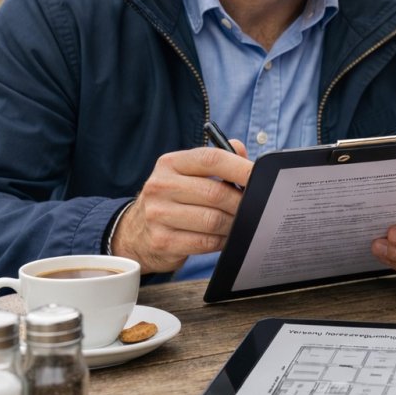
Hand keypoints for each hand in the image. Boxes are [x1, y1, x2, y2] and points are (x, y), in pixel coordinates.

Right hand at [111, 140, 250, 273]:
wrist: (135, 232)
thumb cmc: (173, 198)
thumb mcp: (187, 173)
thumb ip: (216, 160)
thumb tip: (243, 152)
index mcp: (170, 163)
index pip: (211, 159)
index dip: (240, 167)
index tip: (260, 175)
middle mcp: (160, 186)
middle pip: (216, 193)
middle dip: (241, 202)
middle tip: (255, 206)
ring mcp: (158, 215)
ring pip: (213, 220)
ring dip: (234, 224)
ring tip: (240, 222)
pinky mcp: (163, 241)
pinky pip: (206, 242)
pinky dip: (222, 240)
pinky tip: (225, 237)